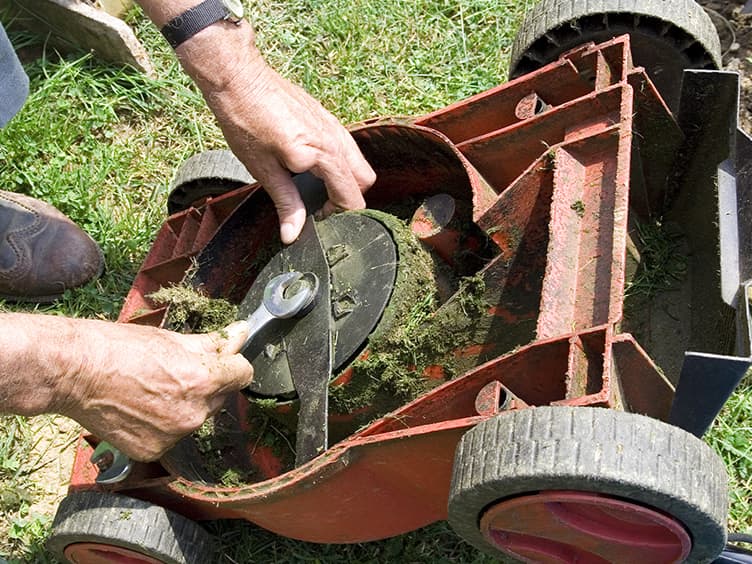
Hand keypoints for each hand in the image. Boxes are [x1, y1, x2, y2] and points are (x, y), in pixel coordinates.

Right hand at [57, 320, 252, 461]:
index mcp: (202, 381)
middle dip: (206, 385)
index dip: (232, 364)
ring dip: (184, 405)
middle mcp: (193, 413)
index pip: (243, 374)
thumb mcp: (172, 339)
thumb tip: (241, 333)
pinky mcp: (153, 451)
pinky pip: (171, 436)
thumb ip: (213, 343)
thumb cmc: (119, 348)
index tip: (222, 361)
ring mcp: (173, 436)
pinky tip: (140, 408)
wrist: (75, 372)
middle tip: (175, 371)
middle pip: (219, 397)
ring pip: (195, 417)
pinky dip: (161, 425)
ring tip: (151, 389)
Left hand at [175, 22, 375, 243]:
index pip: (351, 197)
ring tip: (317, 188)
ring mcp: (334, 125)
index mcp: (323, 155)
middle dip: (349, 199)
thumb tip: (292, 235)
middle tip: (321, 207)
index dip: (339, 216)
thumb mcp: (263, 170)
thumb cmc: (246, 121)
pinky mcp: (327, 118)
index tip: (319, 220)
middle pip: (364, 181)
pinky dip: (340, 164)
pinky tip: (313, 166)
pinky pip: (347, 147)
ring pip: (359, 163)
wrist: (238, 79)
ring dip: (346, 181)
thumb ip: (286, 203)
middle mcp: (335, 140)